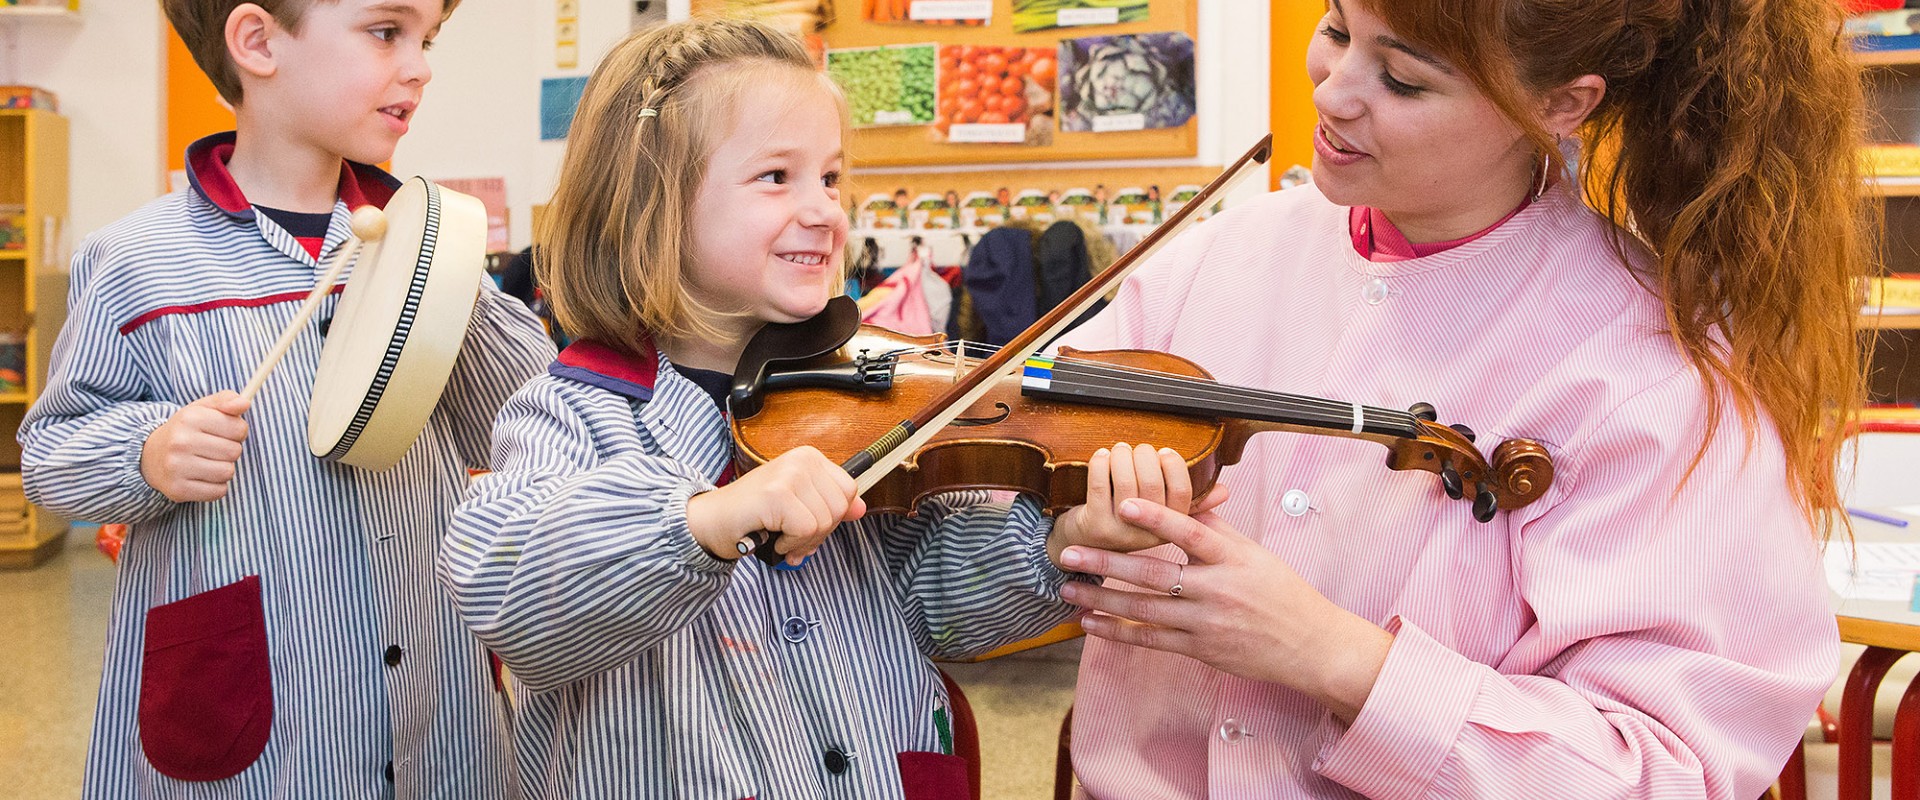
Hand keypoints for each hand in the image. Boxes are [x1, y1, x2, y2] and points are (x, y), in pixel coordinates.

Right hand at [140, 391, 250, 502]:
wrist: (150, 456)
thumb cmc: (186, 431)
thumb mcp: (203, 408)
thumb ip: (227, 400)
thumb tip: (244, 404)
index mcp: (189, 418)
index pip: (239, 428)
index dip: (237, 431)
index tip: (223, 432)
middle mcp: (180, 442)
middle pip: (234, 451)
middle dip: (229, 451)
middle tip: (212, 449)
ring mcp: (177, 467)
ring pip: (227, 472)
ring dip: (223, 469)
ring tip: (207, 462)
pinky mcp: (178, 489)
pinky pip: (218, 492)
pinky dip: (216, 486)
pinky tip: (201, 477)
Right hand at [685, 446, 865, 565]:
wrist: (711, 521)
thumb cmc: (753, 514)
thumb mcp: (798, 505)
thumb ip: (829, 504)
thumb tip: (861, 508)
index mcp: (809, 457)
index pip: (849, 492)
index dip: (832, 518)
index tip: (809, 527)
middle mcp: (801, 460)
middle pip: (840, 508)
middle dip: (819, 534)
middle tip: (793, 538)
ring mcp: (789, 475)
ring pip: (825, 521)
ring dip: (803, 541)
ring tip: (781, 538)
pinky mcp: (777, 494)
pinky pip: (806, 529)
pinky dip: (791, 543)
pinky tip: (773, 539)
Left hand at [1049, 442, 1228, 565]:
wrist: (1090, 568)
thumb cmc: (1136, 541)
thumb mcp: (1178, 537)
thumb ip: (1200, 514)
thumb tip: (1223, 491)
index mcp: (1177, 538)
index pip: (1183, 494)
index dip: (1174, 468)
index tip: (1165, 453)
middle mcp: (1150, 538)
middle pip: (1153, 486)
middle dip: (1145, 457)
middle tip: (1137, 448)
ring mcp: (1123, 536)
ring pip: (1127, 484)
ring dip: (1122, 458)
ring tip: (1118, 450)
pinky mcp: (1096, 531)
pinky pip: (1099, 487)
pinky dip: (1100, 464)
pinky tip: (1101, 457)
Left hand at [1056, 497, 1393, 723]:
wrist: (1309, 644)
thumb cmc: (1281, 593)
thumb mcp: (1254, 553)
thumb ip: (1216, 529)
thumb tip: (1185, 498)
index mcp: (1233, 558)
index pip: (1190, 533)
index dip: (1156, 518)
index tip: (1123, 504)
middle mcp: (1217, 589)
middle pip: (1155, 573)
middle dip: (1108, 562)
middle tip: (1069, 553)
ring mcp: (1207, 622)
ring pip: (1145, 610)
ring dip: (1102, 600)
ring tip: (1068, 590)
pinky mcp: (1200, 648)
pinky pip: (1152, 640)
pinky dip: (1119, 632)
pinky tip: (1092, 624)